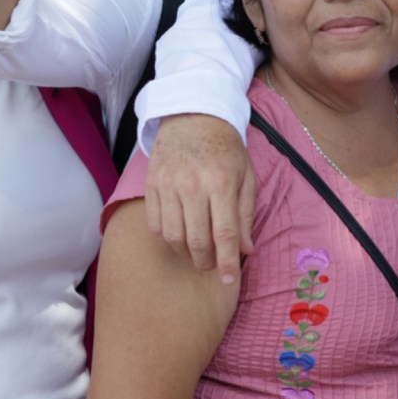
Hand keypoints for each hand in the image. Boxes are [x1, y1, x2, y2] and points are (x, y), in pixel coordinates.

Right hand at [144, 114, 256, 284]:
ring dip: (185, 253)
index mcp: (222, 183)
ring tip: (196, 251)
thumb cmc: (225, 149)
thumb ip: (246, 213)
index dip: (226, 262)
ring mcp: (168, 186)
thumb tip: (245, 250)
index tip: (228, 281)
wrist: (193, 118)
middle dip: (206, 262)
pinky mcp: (151, 186)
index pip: (224, 233)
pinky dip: (167, 238)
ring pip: (172, 237)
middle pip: (196, 241)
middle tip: (212, 265)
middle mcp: (193, 186)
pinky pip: (155, 225)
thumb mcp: (246, 176)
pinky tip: (179, 235)